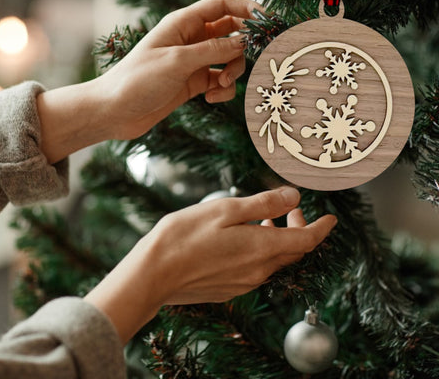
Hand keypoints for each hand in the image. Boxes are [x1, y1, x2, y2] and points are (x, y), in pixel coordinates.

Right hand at [84, 187, 336, 343]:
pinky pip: (257, 269)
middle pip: (292, 251)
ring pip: (274, 260)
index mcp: (262, 249)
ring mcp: (244, 283)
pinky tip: (245, 237)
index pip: (306, 240)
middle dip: (299, 228)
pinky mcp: (229, 288)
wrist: (154, 274)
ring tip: (266, 219)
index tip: (332, 219)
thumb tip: (293, 196)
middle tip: (291, 208)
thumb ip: (263, 204)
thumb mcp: (226, 210)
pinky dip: (262, 251)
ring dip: (278, 239)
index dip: (322, 228)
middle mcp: (258, 270)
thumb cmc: (186, 236)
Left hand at [95, 0, 262, 139]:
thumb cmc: (138, 80)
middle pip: (232, 31)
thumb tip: (245, 41)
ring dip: (232, 72)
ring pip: (229, 58)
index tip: (269, 21)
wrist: (115, 111)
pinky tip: (211, 98)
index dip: (248, 7)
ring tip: (219, 85)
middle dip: (243, 47)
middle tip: (248, 61)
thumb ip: (214, 50)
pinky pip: (220, 80)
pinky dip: (222, 89)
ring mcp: (193, 61)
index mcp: (183, 23)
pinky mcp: (193, 82)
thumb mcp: (178, 61)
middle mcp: (191, 38)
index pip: (223, 4)